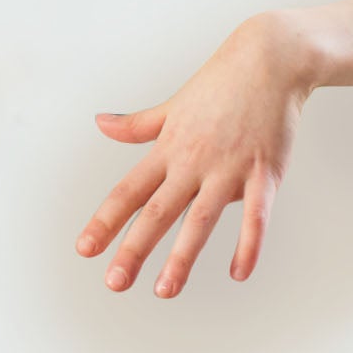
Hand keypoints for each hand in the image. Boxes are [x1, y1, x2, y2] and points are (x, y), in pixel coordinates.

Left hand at [76, 11, 315, 297]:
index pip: (128, 192)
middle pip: (157, 211)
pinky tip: (238, 272)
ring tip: (164, 290)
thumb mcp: (171, 106)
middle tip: (114, 282)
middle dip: (134, 248)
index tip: (85, 248)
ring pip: (200, 219)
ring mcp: (228, 168)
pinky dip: (248, 243)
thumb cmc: (218, 85)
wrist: (267, 62)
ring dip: (182, 257)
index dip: (105, 221)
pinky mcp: (265, 172)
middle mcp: (192, 161)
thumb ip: (137, 125)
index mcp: (167, 149)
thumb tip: (100, 123)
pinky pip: (256, 214)